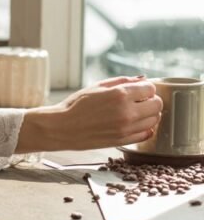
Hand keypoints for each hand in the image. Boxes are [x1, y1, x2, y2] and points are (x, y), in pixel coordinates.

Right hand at [16, 75, 162, 152]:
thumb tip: (142, 79)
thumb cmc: (76, 105)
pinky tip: (134, 124)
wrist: (63, 127)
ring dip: (149, 115)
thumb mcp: (98, 86)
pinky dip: (145, 128)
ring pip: (154, 120)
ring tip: (136, 112)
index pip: (150, 88)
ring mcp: (126, 128)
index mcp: (120, 94)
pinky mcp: (123, 140)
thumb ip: (122, 81)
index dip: (146, 88)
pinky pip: (146, 134)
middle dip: (151, 100)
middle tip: (140, 101)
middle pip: (157, 105)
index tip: (139, 90)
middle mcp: (127, 112)